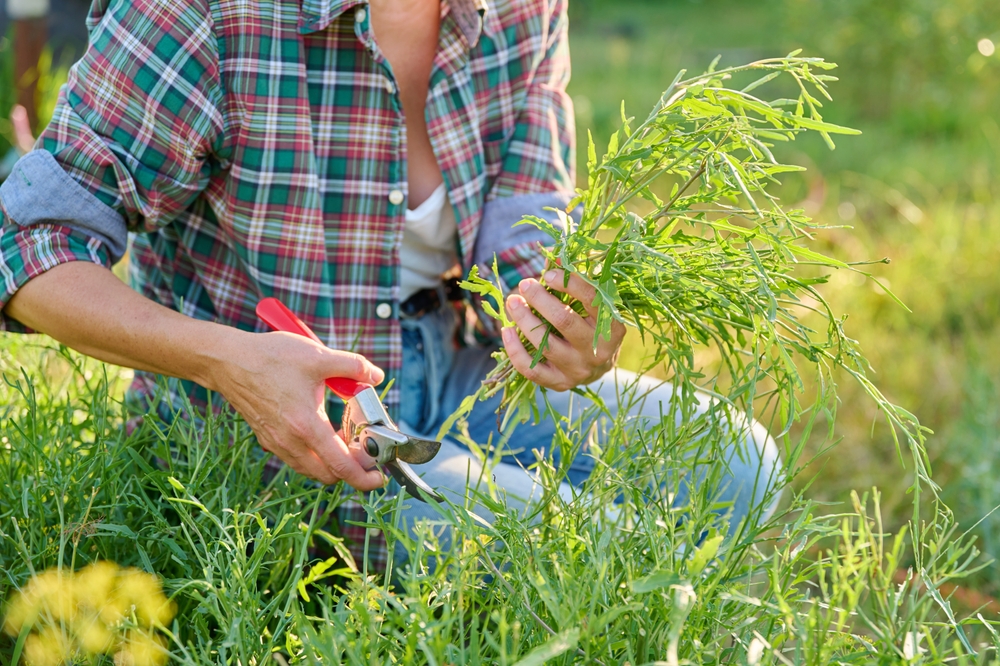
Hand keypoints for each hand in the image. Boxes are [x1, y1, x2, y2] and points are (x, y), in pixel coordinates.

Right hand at [210, 330, 386, 490]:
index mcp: (306, 426)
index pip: (341, 466)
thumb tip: (377, 376)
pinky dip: (314, 454)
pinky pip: (297, 458)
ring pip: (311, 468)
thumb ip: (353, 366)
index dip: (364, 478)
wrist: (228, 361)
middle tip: (365, 450)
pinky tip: (321, 430)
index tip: (379, 478)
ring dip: (331, 462)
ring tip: (345, 439)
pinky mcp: (268, 439)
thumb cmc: (270, 357)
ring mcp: (277, 443)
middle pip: (328, 474)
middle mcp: (290, 442)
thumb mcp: (319, 356)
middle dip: (351, 470)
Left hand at [503, 269, 625, 390]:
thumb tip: (553, 256)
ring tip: (512, 302)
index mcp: (612, 325)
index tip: (548, 274)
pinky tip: (506, 330)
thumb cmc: (592, 322)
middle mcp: (597, 350)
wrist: (600, 365)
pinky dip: (515, 350)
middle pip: (563, 321)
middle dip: (540, 299)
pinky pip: (532, 369)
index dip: (569, 283)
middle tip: (525, 284)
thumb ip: (575, 279)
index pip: (591, 299)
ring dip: (524, 320)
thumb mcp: (593, 302)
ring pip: (545, 345)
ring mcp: (578, 369)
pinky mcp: (560, 383)